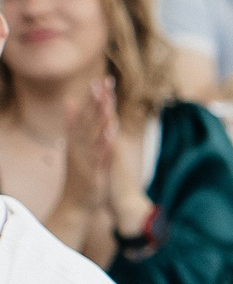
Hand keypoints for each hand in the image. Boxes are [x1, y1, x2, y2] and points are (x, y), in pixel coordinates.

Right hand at [56, 79, 117, 218]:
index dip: (92, 98)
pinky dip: (104, 143)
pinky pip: (100, 155)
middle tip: (102, 81)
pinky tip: (111, 133)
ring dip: (100, 118)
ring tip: (106, 101)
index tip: (99, 80)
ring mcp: (85, 158)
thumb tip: (70, 103)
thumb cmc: (80, 174)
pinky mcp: (93, 170)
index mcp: (77, 142)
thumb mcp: (76, 148)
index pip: (84, 115)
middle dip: (96, 101)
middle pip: (88, 120)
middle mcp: (79, 147)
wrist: (76, 203)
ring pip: (93, 134)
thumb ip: (74, 125)